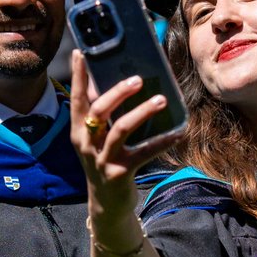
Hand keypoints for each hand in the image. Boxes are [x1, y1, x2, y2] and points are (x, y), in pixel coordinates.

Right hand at [69, 50, 181, 208]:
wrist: (106, 204)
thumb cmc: (105, 162)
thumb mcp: (95, 140)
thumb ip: (102, 116)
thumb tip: (120, 81)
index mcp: (78, 130)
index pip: (77, 98)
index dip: (79, 75)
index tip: (82, 52)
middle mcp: (86, 143)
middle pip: (99, 110)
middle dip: (118, 92)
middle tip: (138, 79)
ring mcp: (102, 159)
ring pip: (121, 129)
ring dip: (143, 112)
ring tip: (161, 100)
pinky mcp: (120, 173)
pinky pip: (144, 153)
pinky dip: (162, 142)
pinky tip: (179, 133)